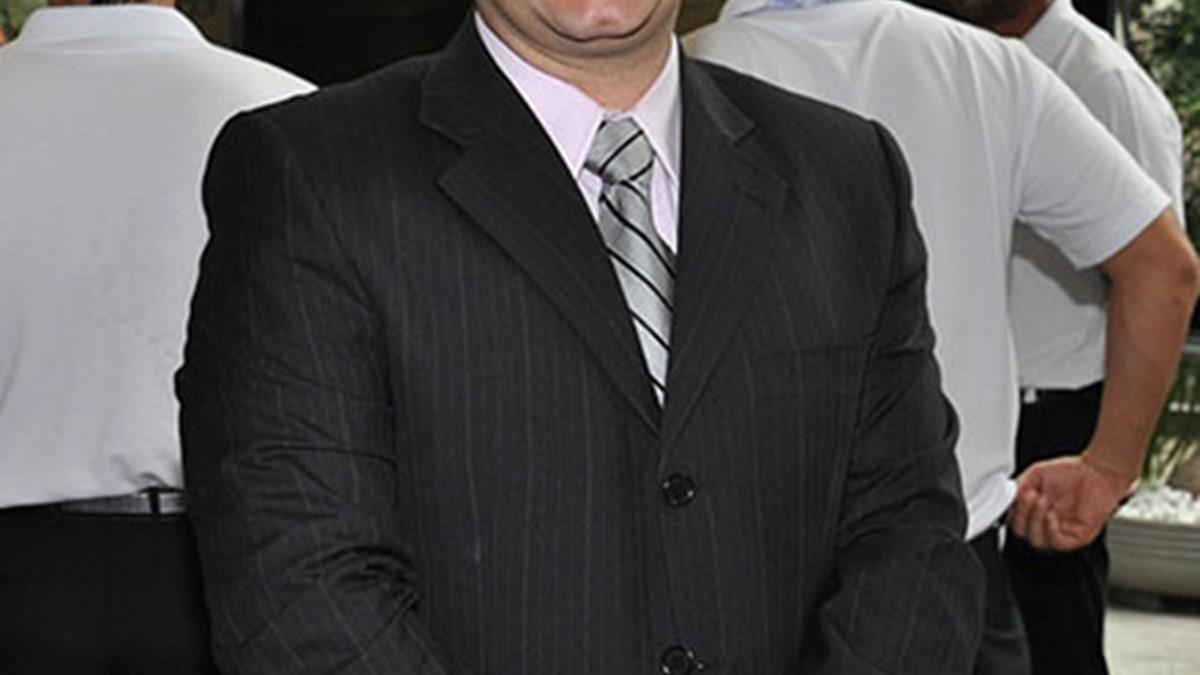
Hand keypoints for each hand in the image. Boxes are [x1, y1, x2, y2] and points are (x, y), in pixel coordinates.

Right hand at [1008, 452, 1134, 550]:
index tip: (1015, 496)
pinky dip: (1050, 530)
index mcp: (1033, 513)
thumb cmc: (1070, 472)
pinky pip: (1057, 543)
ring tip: (1041, 500)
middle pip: (1022, 534)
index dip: (1012, 512)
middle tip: (1028, 496)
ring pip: (1037, 542)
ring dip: (1035, 521)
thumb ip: (1017, 487)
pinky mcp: (1077, 537)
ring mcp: (1061, 532)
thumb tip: (1005, 499)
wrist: (1097, 471)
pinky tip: (1051, 514)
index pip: (1015, 522)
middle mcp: (1046, 525)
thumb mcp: (1034, 476)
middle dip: (1022, 515)